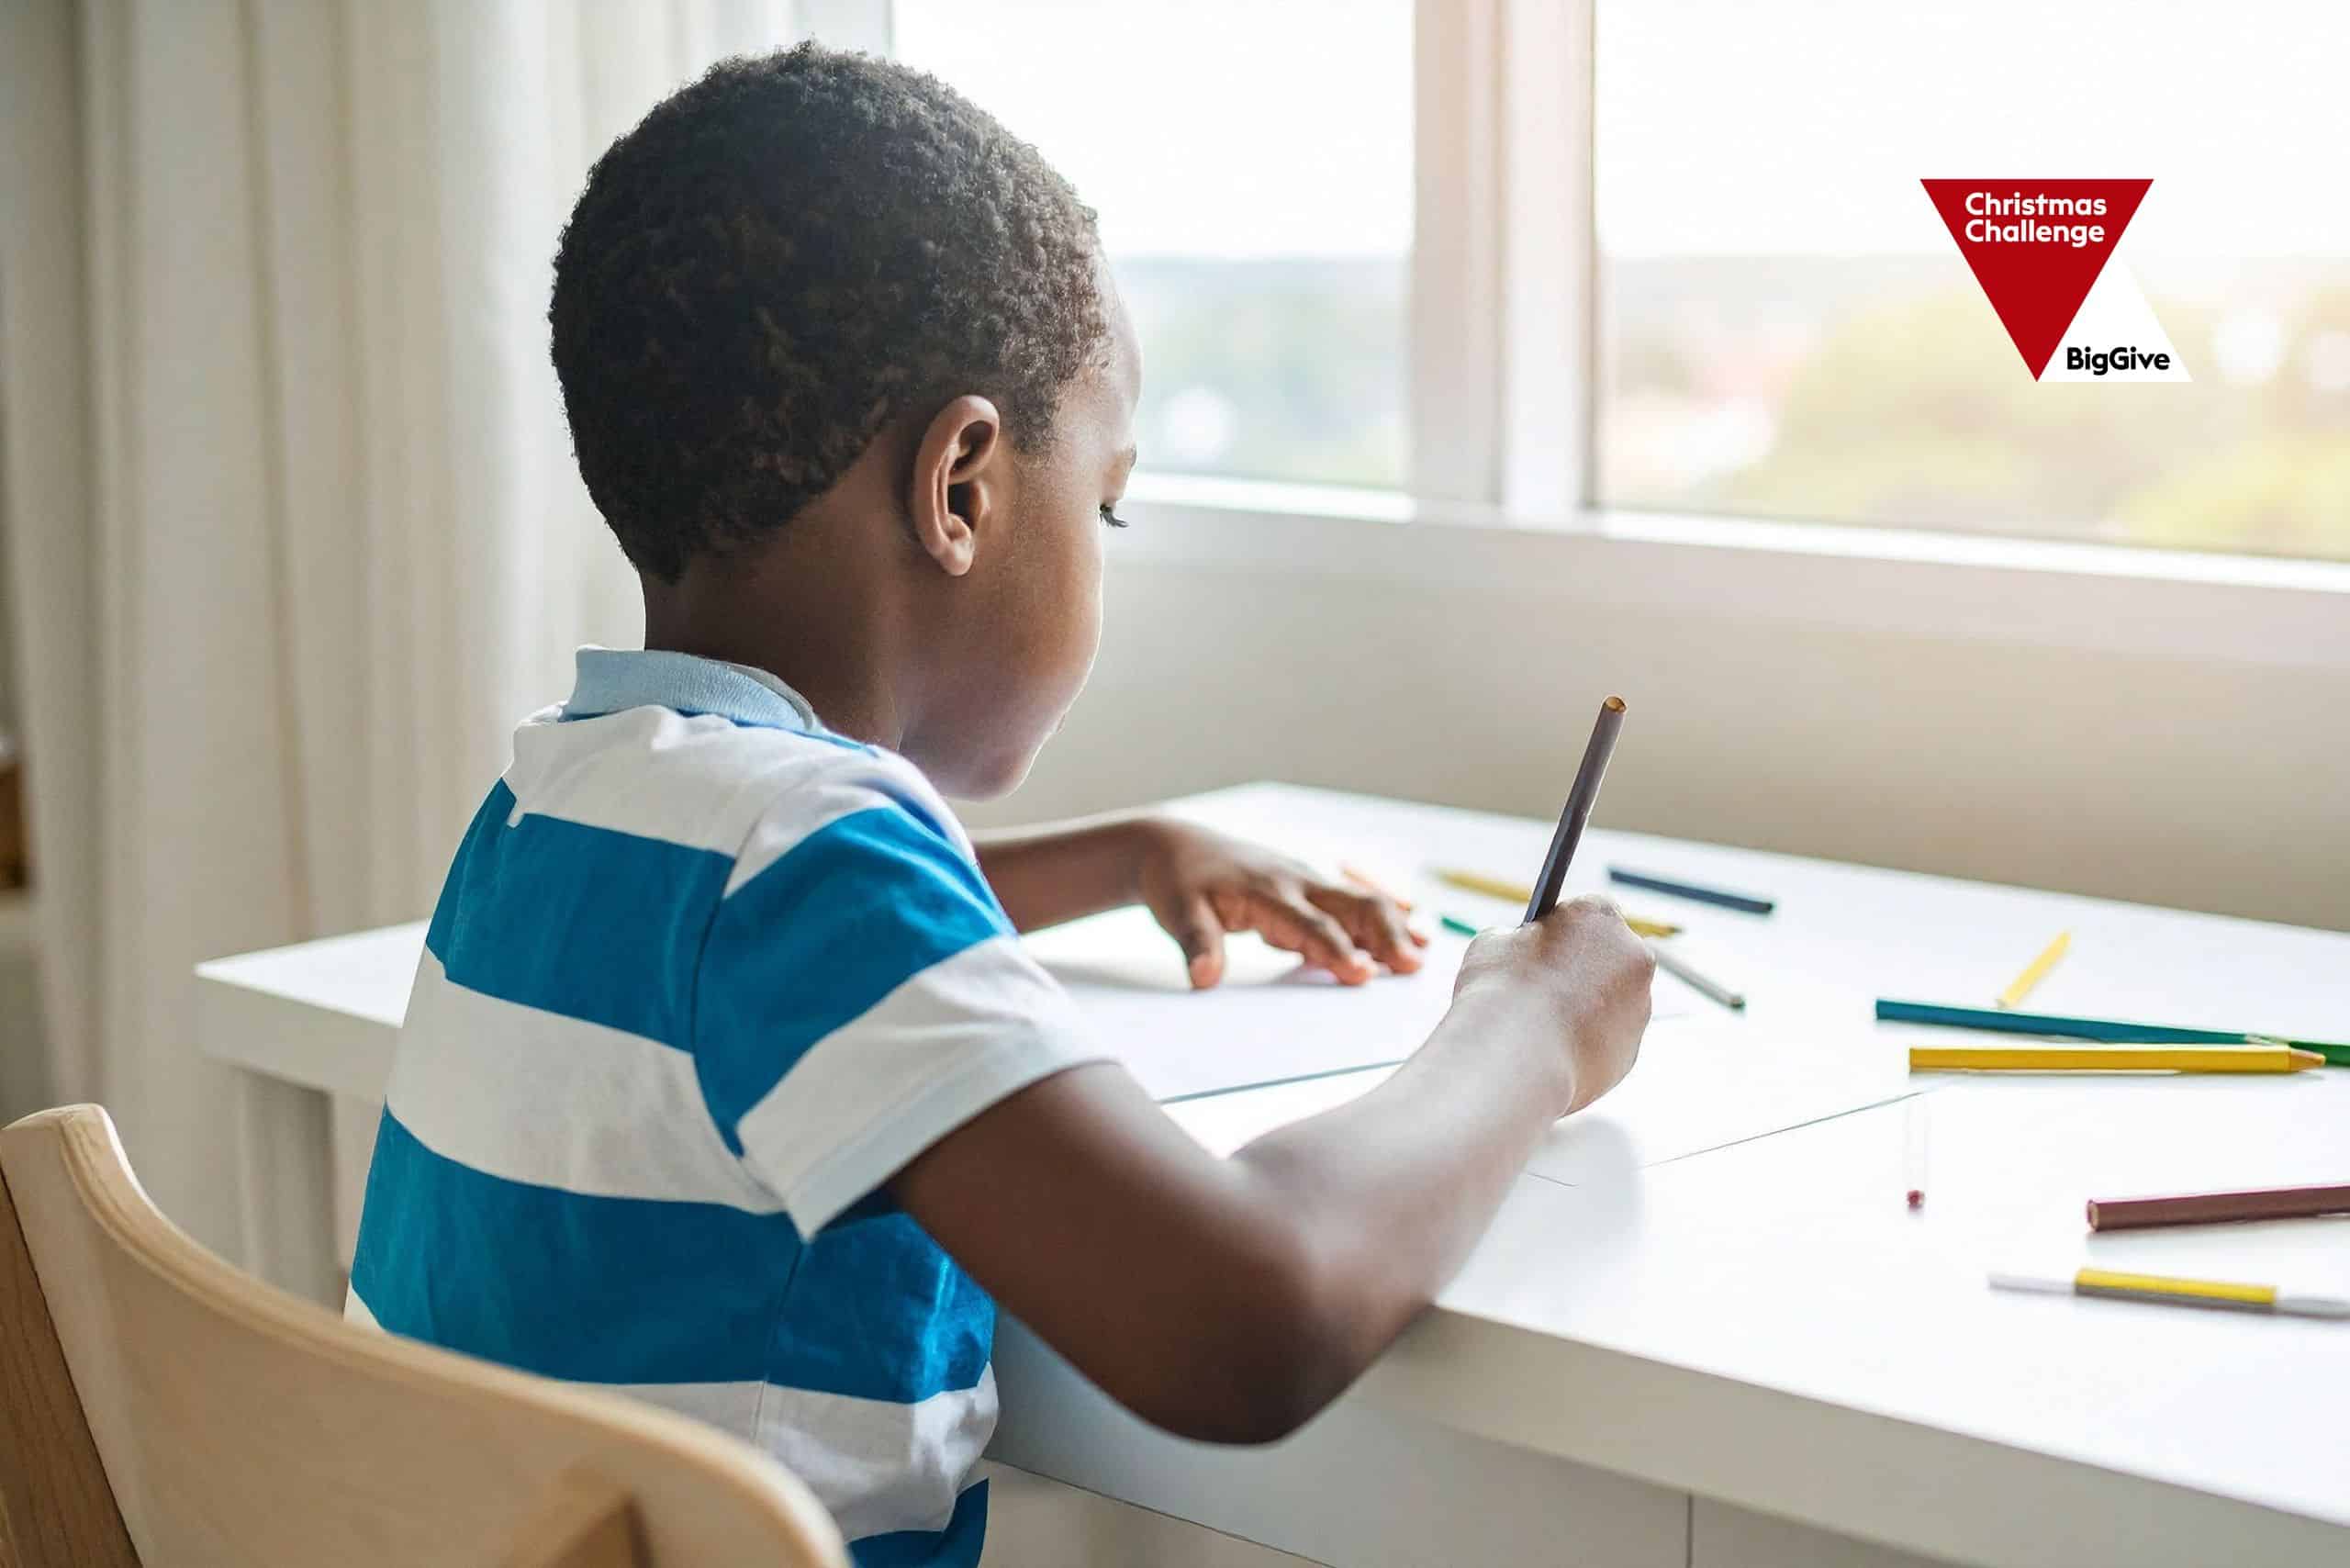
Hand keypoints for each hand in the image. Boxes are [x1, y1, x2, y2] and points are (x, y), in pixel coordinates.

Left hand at [1133, 820, 1427, 988]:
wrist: (1176, 845)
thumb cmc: (1178, 883)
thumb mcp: (1177, 912)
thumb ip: (1196, 944)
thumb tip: (1204, 979)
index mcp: (1266, 890)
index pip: (1308, 924)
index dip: (1335, 949)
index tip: (1361, 974)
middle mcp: (1296, 881)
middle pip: (1353, 905)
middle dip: (1385, 934)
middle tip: (1412, 967)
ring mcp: (1308, 882)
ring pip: (1362, 901)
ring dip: (1394, 926)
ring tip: (1424, 955)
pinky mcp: (1311, 888)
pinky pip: (1355, 903)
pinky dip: (1384, 919)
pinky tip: (1415, 935)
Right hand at [1452, 895, 1652, 1114]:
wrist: (1514, 1059)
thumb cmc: (1501, 993)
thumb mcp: (1493, 945)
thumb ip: (1517, 940)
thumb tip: (1519, 949)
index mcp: (1600, 916)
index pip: (1587, 912)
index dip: (1562, 930)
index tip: (1544, 945)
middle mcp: (1632, 955)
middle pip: (1608, 956)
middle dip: (1582, 968)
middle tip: (1543, 986)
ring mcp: (1639, 1006)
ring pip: (1612, 1002)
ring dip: (1587, 1009)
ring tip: (1544, 1026)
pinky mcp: (1631, 1051)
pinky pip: (1607, 1041)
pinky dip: (1586, 1044)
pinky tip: (1553, 1050)